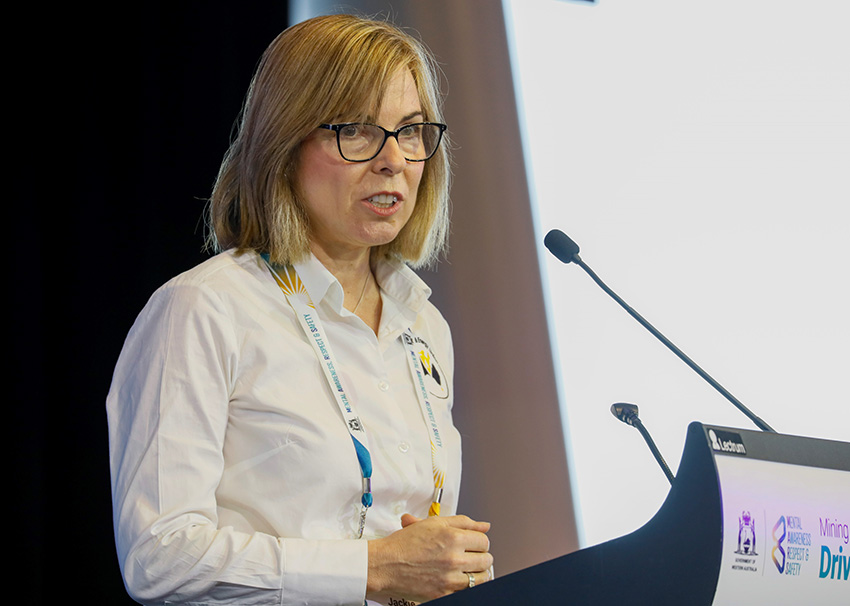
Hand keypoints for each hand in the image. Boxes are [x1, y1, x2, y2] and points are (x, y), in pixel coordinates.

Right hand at [367, 514, 493, 602]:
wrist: (384, 565)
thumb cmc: (405, 544)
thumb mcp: (433, 524)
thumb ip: (462, 522)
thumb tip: (485, 525)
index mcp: (453, 538)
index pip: (484, 540)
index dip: (478, 541)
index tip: (472, 544)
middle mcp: (454, 559)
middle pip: (486, 560)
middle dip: (480, 556)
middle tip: (469, 556)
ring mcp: (450, 580)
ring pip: (482, 578)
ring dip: (477, 573)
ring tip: (466, 569)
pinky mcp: (444, 595)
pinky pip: (467, 592)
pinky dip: (465, 587)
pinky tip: (456, 580)